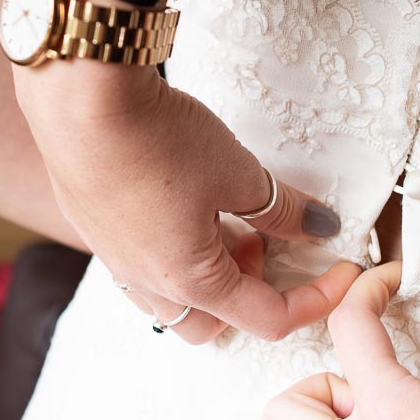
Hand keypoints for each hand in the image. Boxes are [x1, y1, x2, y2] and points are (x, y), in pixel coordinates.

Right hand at [12, 0, 357, 344]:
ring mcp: (113, 257)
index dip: (315, 299)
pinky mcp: (92, 225)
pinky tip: (182, 196)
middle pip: (211, 322)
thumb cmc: (158, 139)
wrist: (78, 97)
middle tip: (265, 240)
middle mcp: (146, 282)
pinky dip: (173, 246)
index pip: (267, 318)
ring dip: (209, 271)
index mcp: (190, 281)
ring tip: (225, 214)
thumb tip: (319, 226)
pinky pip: (141, 261)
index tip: (341, 270)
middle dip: (248, 292)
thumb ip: (283, 209)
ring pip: (171, 295)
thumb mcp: (239, 172)